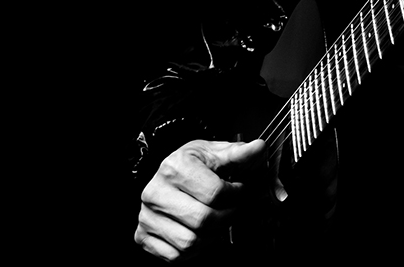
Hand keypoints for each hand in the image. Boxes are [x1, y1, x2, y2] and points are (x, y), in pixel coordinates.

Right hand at [134, 139, 265, 261]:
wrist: (168, 177)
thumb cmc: (192, 166)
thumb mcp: (215, 154)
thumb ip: (239, 154)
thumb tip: (258, 148)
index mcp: (175, 167)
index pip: (215, 192)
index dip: (238, 194)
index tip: (242, 191)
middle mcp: (157, 191)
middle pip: (203, 220)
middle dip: (227, 218)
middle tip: (233, 209)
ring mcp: (148, 216)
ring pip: (190, 242)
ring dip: (212, 236)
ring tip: (217, 221)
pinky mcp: (145, 236)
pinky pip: (176, 255)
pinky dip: (194, 250)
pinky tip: (199, 233)